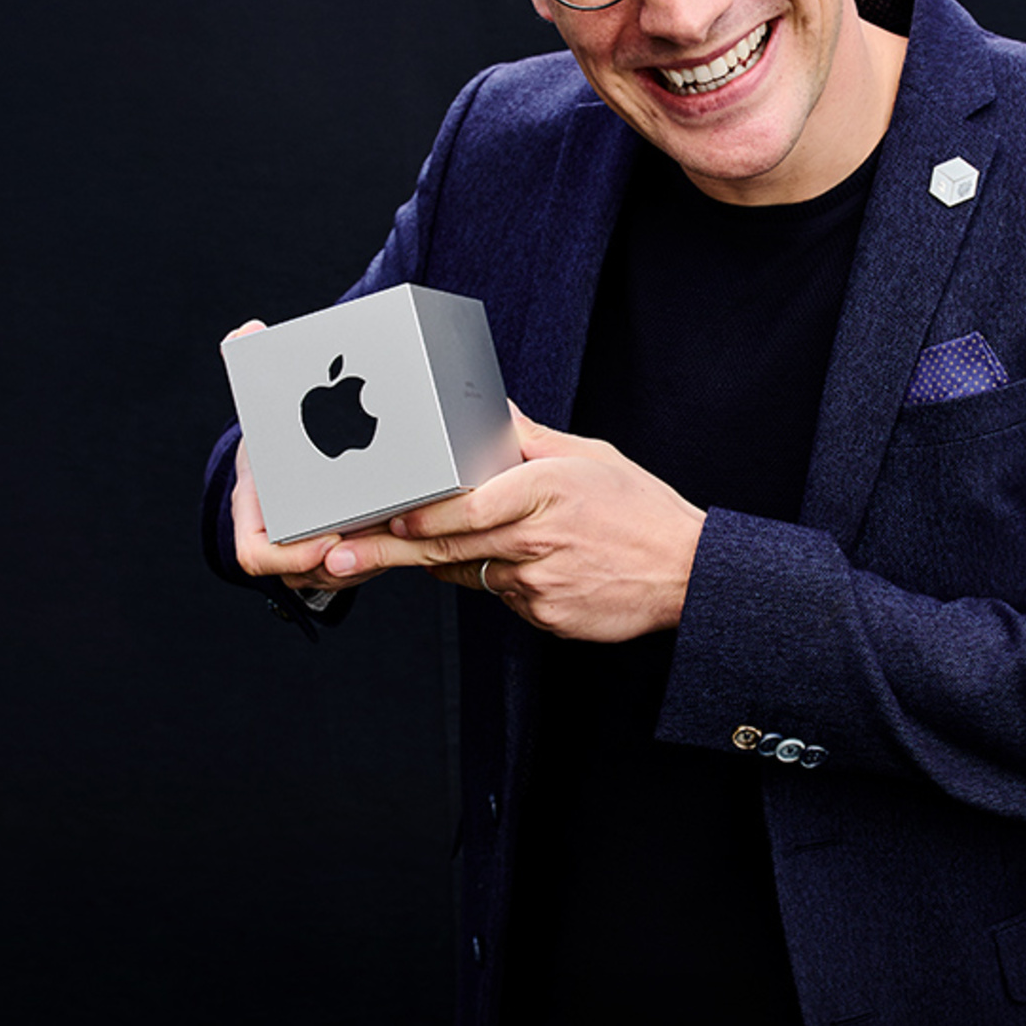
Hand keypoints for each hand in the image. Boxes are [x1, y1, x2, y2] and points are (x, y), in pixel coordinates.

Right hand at [222, 320, 391, 592]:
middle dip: (349, 560)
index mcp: (257, 511)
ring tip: (409, 529)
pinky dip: (391, 551)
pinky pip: (367, 566)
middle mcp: (284, 540)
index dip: (290, 555)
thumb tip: (244, 333)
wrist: (295, 456)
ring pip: (344, 575)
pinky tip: (420, 526)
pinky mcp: (350, 552)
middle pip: (312, 572)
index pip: (257, 554)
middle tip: (386, 534)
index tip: (327, 539)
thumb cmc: (278, 435)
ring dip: (375, 559)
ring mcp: (316, 553)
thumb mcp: (263, 403)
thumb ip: (251, 368)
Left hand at [321, 406, 706, 640]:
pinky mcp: (546, 617)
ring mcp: (540, 586)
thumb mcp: (588, 457)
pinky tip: (533, 566)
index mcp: (544, 491)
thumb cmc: (640, 510)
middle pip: (448, 550)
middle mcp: (536, 541)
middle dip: (386, 554)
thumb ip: (529, 438)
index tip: (384, 521)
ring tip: (440, 550)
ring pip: (473, 575)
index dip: (420, 519)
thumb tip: (489, 408)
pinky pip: (504, 599)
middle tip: (336, 556)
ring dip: (455, 562)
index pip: (466, 509)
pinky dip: (503, 583)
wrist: (688, 573)